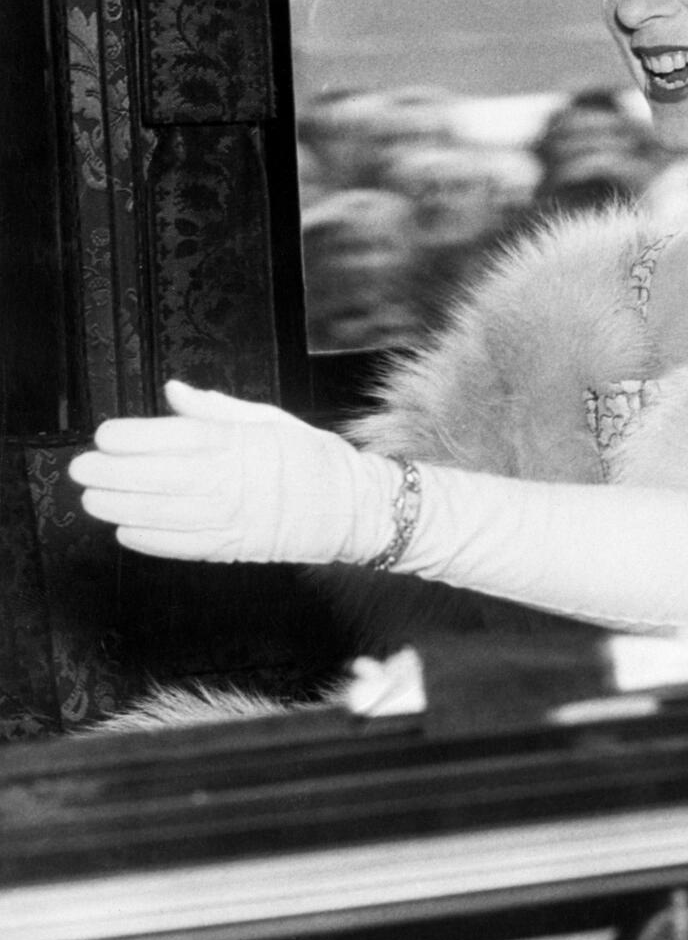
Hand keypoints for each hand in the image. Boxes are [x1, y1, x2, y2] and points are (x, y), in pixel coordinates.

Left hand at [69, 381, 398, 565]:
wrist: (353, 507)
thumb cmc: (311, 458)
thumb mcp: (269, 419)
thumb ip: (216, 409)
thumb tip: (173, 392)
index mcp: (243, 441)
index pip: (177, 437)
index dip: (135, 437)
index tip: (104, 435)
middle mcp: (235, 479)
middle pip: (161, 476)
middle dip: (115, 473)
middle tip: (81, 469)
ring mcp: (235, 517)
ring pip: (166, 514)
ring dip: (123, 508)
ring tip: (92, 501)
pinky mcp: (237, 547)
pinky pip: (186, 545)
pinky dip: (152, 541)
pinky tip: (125, 531)